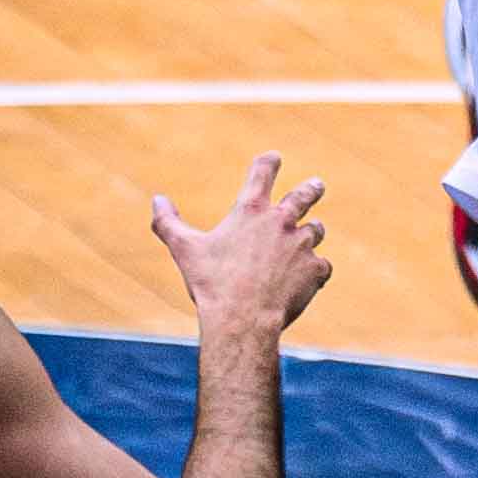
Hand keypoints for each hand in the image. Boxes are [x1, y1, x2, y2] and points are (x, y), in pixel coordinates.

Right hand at [152, 152, 329, 336]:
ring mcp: (302, 244)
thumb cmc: (211, 284)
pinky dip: (315, 271)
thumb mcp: (184, 250)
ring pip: (316, 230)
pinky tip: (307, 280)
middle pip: (304, 195)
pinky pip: (321, 266)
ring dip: (312, 232)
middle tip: (317, 185)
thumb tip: (156, 200)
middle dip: (311, 188)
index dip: (269, 162)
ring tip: (312, 233)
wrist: (242, 319)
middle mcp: (281, 221)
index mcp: (250, 210)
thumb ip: (168, 222)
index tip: (274, 158)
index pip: (263, 171)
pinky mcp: (315, 269)